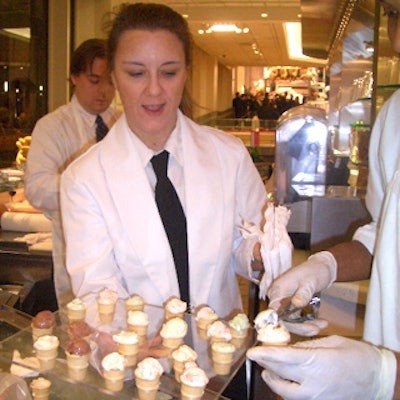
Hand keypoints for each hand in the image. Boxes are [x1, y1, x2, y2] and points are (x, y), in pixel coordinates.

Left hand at [247, 335, 395, 399]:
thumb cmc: (357, 356)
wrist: (378, 379)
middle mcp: (313, 383)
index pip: (282, 358)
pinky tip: (286, 381)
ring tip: (269, 370)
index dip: (265, 355)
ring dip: (274, 381)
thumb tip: (289, 347)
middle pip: (279, 376)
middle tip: (258, 357)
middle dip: (265, 366)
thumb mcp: (331, 342)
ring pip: (285, 393)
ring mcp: (316, 397)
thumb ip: (308, 345)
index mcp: (316, 362)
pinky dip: (287, 390)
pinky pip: (297, 399)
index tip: (252, 352)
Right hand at [267, 251, 335, 335]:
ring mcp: (285, 301)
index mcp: (278, 289)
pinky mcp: (292, 305)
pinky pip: (297, 318)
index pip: (275, 312)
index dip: (283, 323)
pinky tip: (321, 322)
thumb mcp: (310, 282)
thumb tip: (296, 304)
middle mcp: (278, 297)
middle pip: (283, 319)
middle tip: (316, 329)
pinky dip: (308, 322)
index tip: (295, 331)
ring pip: (291, 321)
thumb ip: (303, 294)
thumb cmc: (314, 271)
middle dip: (300, 327)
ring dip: (306, 326)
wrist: (320, 267)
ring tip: (322, 325)